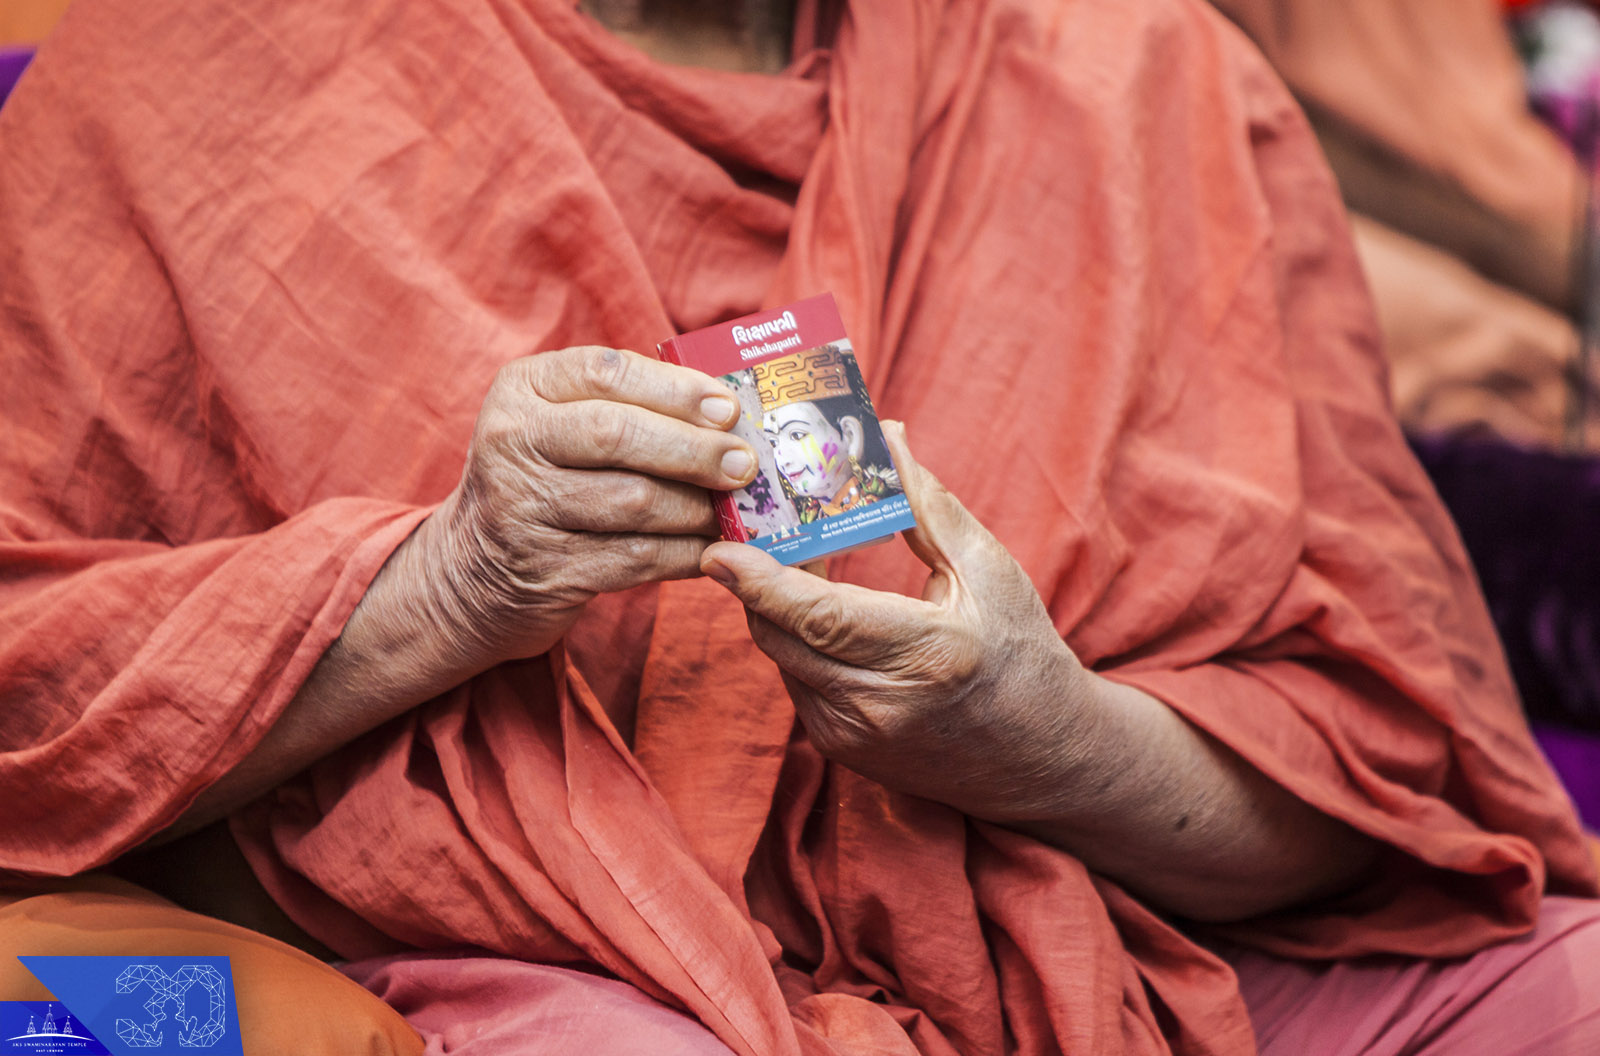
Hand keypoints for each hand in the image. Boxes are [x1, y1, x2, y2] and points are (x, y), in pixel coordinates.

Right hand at [414, 345, 757, 666]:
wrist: (477, 568)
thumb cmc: (548, 479)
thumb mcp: (563, 423)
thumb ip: (630, 405)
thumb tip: (729, 415)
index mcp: (524, 387)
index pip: (607, 372)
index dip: (676, 389)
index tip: (729, 409)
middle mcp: (513, 440)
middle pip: (617, 434)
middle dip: (693, 449)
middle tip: (743, 464)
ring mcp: (523, 508)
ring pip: (632, 501)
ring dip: (695, 508)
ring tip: (730, 510)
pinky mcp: (546, 569)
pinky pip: (635, 559)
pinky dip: (684, 554)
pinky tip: (711, 548)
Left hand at [699, 422, 1091, 824]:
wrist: (1041, 757)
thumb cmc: (1021, 653)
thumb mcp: (988, 570)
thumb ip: (927, 505)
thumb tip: (886, 437)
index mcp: (927, 655)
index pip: (822, 618)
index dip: (763, 583)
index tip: (721, 550)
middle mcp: (881, 705)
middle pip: (782, 634)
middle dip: (757, 579)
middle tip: (755, 525)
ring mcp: (854, 735)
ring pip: (780, 655)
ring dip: (777, 606)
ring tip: (796, 556)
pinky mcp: (840, 749)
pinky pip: (795, 678)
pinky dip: (797, 639)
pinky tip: (821, 609)